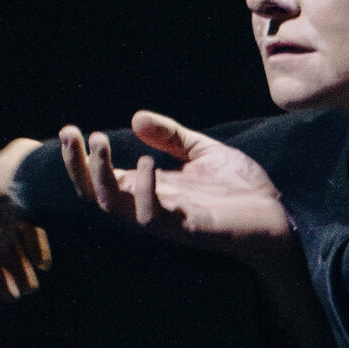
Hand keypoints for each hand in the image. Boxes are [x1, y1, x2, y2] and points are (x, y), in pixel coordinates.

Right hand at [58, 113, 295, 266]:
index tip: (70, 129)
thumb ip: (173, 137)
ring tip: (100, 141)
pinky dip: (144, 191)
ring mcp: (166, 221)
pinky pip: (152, 218)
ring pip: (115, 207)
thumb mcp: (204, 153)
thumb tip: (135, 117)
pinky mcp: (188, 230)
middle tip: (70, 134)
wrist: (278, 217)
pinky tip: (147, 164)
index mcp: (151, 189)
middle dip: (77, 165)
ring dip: (101, 175)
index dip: (81, 158)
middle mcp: (150, 206)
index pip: (103, 178)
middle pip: (96, 194)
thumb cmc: (242, 191)